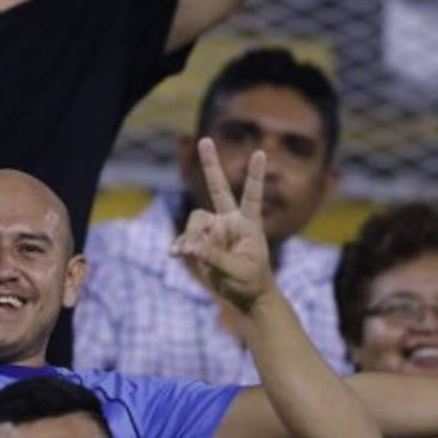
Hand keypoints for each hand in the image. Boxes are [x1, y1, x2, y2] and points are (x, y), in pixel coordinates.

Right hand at [171, 138, 272, 311]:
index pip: (252, 195)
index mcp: (248, 224)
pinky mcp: (201, 242)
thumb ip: (215, 257)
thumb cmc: (251, 281)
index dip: (255, 175)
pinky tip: (176, 254)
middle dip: (211, 165)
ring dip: (191, 234)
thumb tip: (191, 246)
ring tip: (191, 253)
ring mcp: (214, 230)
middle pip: (219, 188)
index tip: (260, 152)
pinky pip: (185, 238)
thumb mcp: (238, 271)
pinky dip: (181, 245)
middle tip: (204, 140)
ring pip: (195, 220)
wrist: (245, 296)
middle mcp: (230, 221)